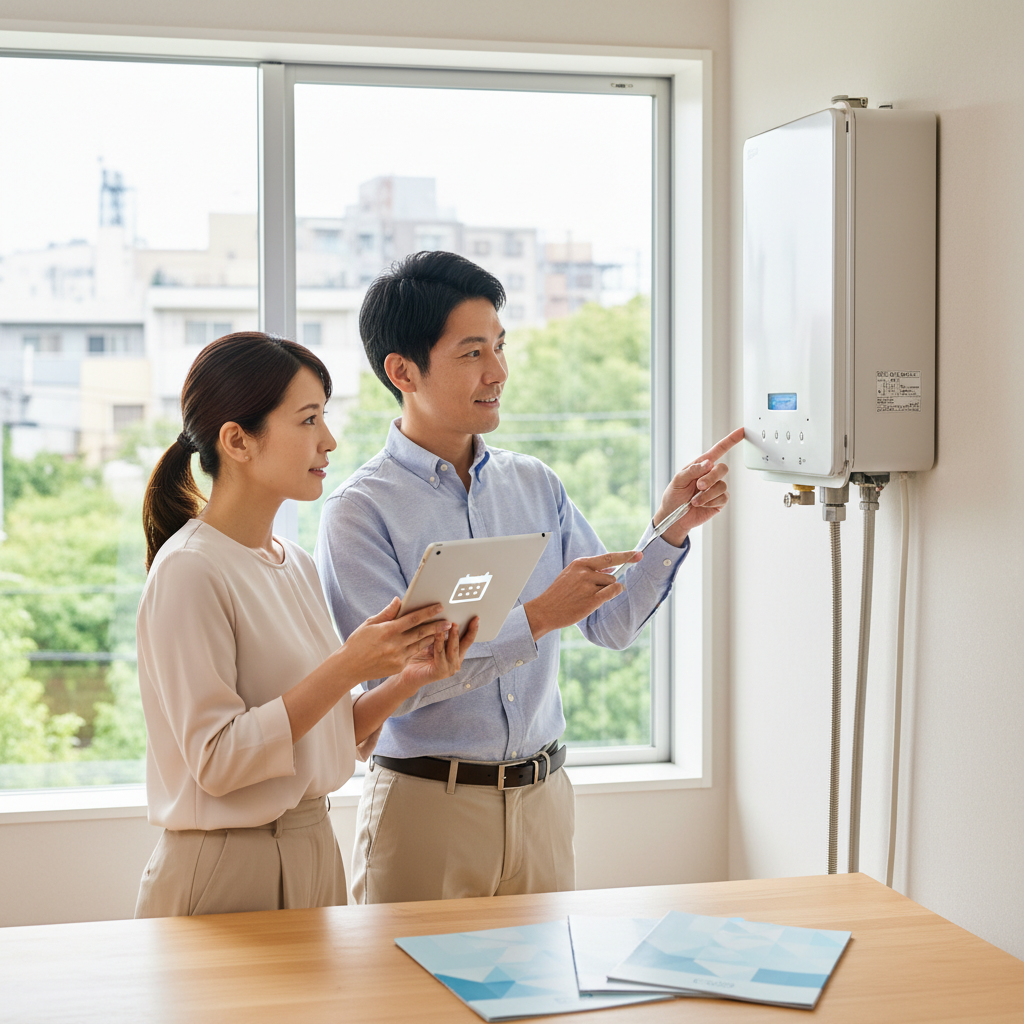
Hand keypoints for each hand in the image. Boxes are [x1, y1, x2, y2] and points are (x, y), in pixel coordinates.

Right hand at [335, 597, 448, 683]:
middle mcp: (395, 644)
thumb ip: (387, 613)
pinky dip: (420, 648)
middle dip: (436, 626)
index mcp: (388, 630)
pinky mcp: (399, 666)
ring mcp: (398, 657)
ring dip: (433, 638)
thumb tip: (399, 600)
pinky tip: (429, 643)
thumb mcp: (369, 624)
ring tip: (444, 631)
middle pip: (421, 633)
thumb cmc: (358, 642)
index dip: (427, 612)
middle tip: (449, 621)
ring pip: (420, 645)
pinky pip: (412, 655)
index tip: (439, 606)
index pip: (413, 619)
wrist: (349, 667)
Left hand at [395, 616, 480, 695]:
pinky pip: (441, 655)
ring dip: (453, 636)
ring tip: (452, 624)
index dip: (473, 629)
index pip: (467, 640)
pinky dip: (439, 643)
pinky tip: (437, 634)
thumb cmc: (416, 655)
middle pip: (465, 644)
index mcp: (455, 653)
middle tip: (468, 618)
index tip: (476, 618)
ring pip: (453, 649)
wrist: (405, 674)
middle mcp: (455, 661)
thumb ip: (438, 631)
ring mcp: (449, 668)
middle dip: (468, 630)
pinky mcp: (441, 672)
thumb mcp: (430, 640)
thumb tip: (442, 613)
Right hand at [524, 550, 642, 640]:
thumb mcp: (571, 574)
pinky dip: (615, 592)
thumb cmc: (559, 594)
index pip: (608, 557)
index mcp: (580, 564)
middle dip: (607, 583)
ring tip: (587, 597)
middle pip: (611, 575)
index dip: (626, 556)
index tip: (638, 554)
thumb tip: (611, 568)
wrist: (545, 610)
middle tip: (592, 591)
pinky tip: (609, 594)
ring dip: (605, 591)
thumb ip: (590, 570)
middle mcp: (585, 572)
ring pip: (611, 584)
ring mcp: (588, 586)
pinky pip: (612, 592)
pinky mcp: (591, 600)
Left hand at [654, 426, 744, 545]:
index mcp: (700, 466)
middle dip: (711, 477)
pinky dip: (710, 502)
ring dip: (707, 494)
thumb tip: (708, 463)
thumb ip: (692, 470)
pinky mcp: (719, 500)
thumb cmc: (674, 497)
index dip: (731, 440)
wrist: (674, 518)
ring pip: (722, 485)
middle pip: (722, 468)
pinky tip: (701, 505)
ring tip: (694, 501)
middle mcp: (710, 475)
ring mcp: (716, 488)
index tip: (742, 431)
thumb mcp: (677, 481)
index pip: (718, 450)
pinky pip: (722, 497)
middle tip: (698, 486)